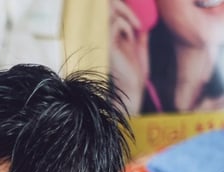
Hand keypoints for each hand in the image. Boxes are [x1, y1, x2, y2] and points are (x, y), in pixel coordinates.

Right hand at [109, 0, 149, 114]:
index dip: (124, 9)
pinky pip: (117, 24)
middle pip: (109, 9)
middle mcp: (105, 36)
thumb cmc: (135, 70)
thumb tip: (142, 18)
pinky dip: (127, 26)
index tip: (138, 20)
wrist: (132, 86)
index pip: (112, 13)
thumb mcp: (140, 46)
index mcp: (111, 36)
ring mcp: (105, 40)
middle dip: (125, 9)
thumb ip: (139, 32)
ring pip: (112, 13)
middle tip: (138, 21)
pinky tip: (132, 37)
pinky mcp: (108, 44)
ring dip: (129, 16)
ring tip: (138, 29)